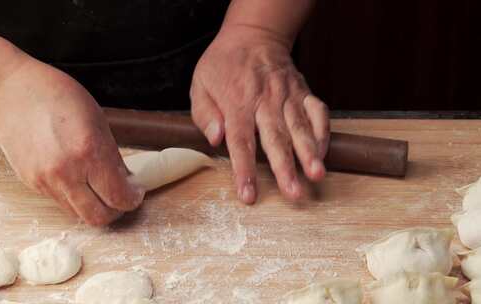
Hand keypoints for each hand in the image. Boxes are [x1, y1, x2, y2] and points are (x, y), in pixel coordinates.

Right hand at [0, 56, 144, 225]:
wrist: (11, 92)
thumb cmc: (57, 96)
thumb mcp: (98, 122)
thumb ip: (112, 156)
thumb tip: (124, 180)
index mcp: (89, 152)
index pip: (118, 196)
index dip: (132, 199)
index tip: (135, 193)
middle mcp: (66, 172)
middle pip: (98, 217)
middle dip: (115, 211)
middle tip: (121, 197)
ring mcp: (46, 181)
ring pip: (78, 213)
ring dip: (93, 206)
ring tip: (99, 188)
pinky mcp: (31, 183)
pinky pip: (60, 201)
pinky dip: (74, 197)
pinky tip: (78, 179)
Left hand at [190, 25, 329, 203]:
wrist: (252, 35)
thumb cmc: (223, 65)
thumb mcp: (200, 84)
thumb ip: (205, 114)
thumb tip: (216, 139)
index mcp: (236, 102)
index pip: (240, 142)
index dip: (244, 170)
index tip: (249, 194)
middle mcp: (264, 100)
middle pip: (276, 138)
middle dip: (286, 168)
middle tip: (294, 193)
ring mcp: (287, 95)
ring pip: (300, 127)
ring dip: (310, 153)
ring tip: (317, 175)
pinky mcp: (302, 91)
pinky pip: (317, 111)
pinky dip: (323, 132)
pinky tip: (324, 153)